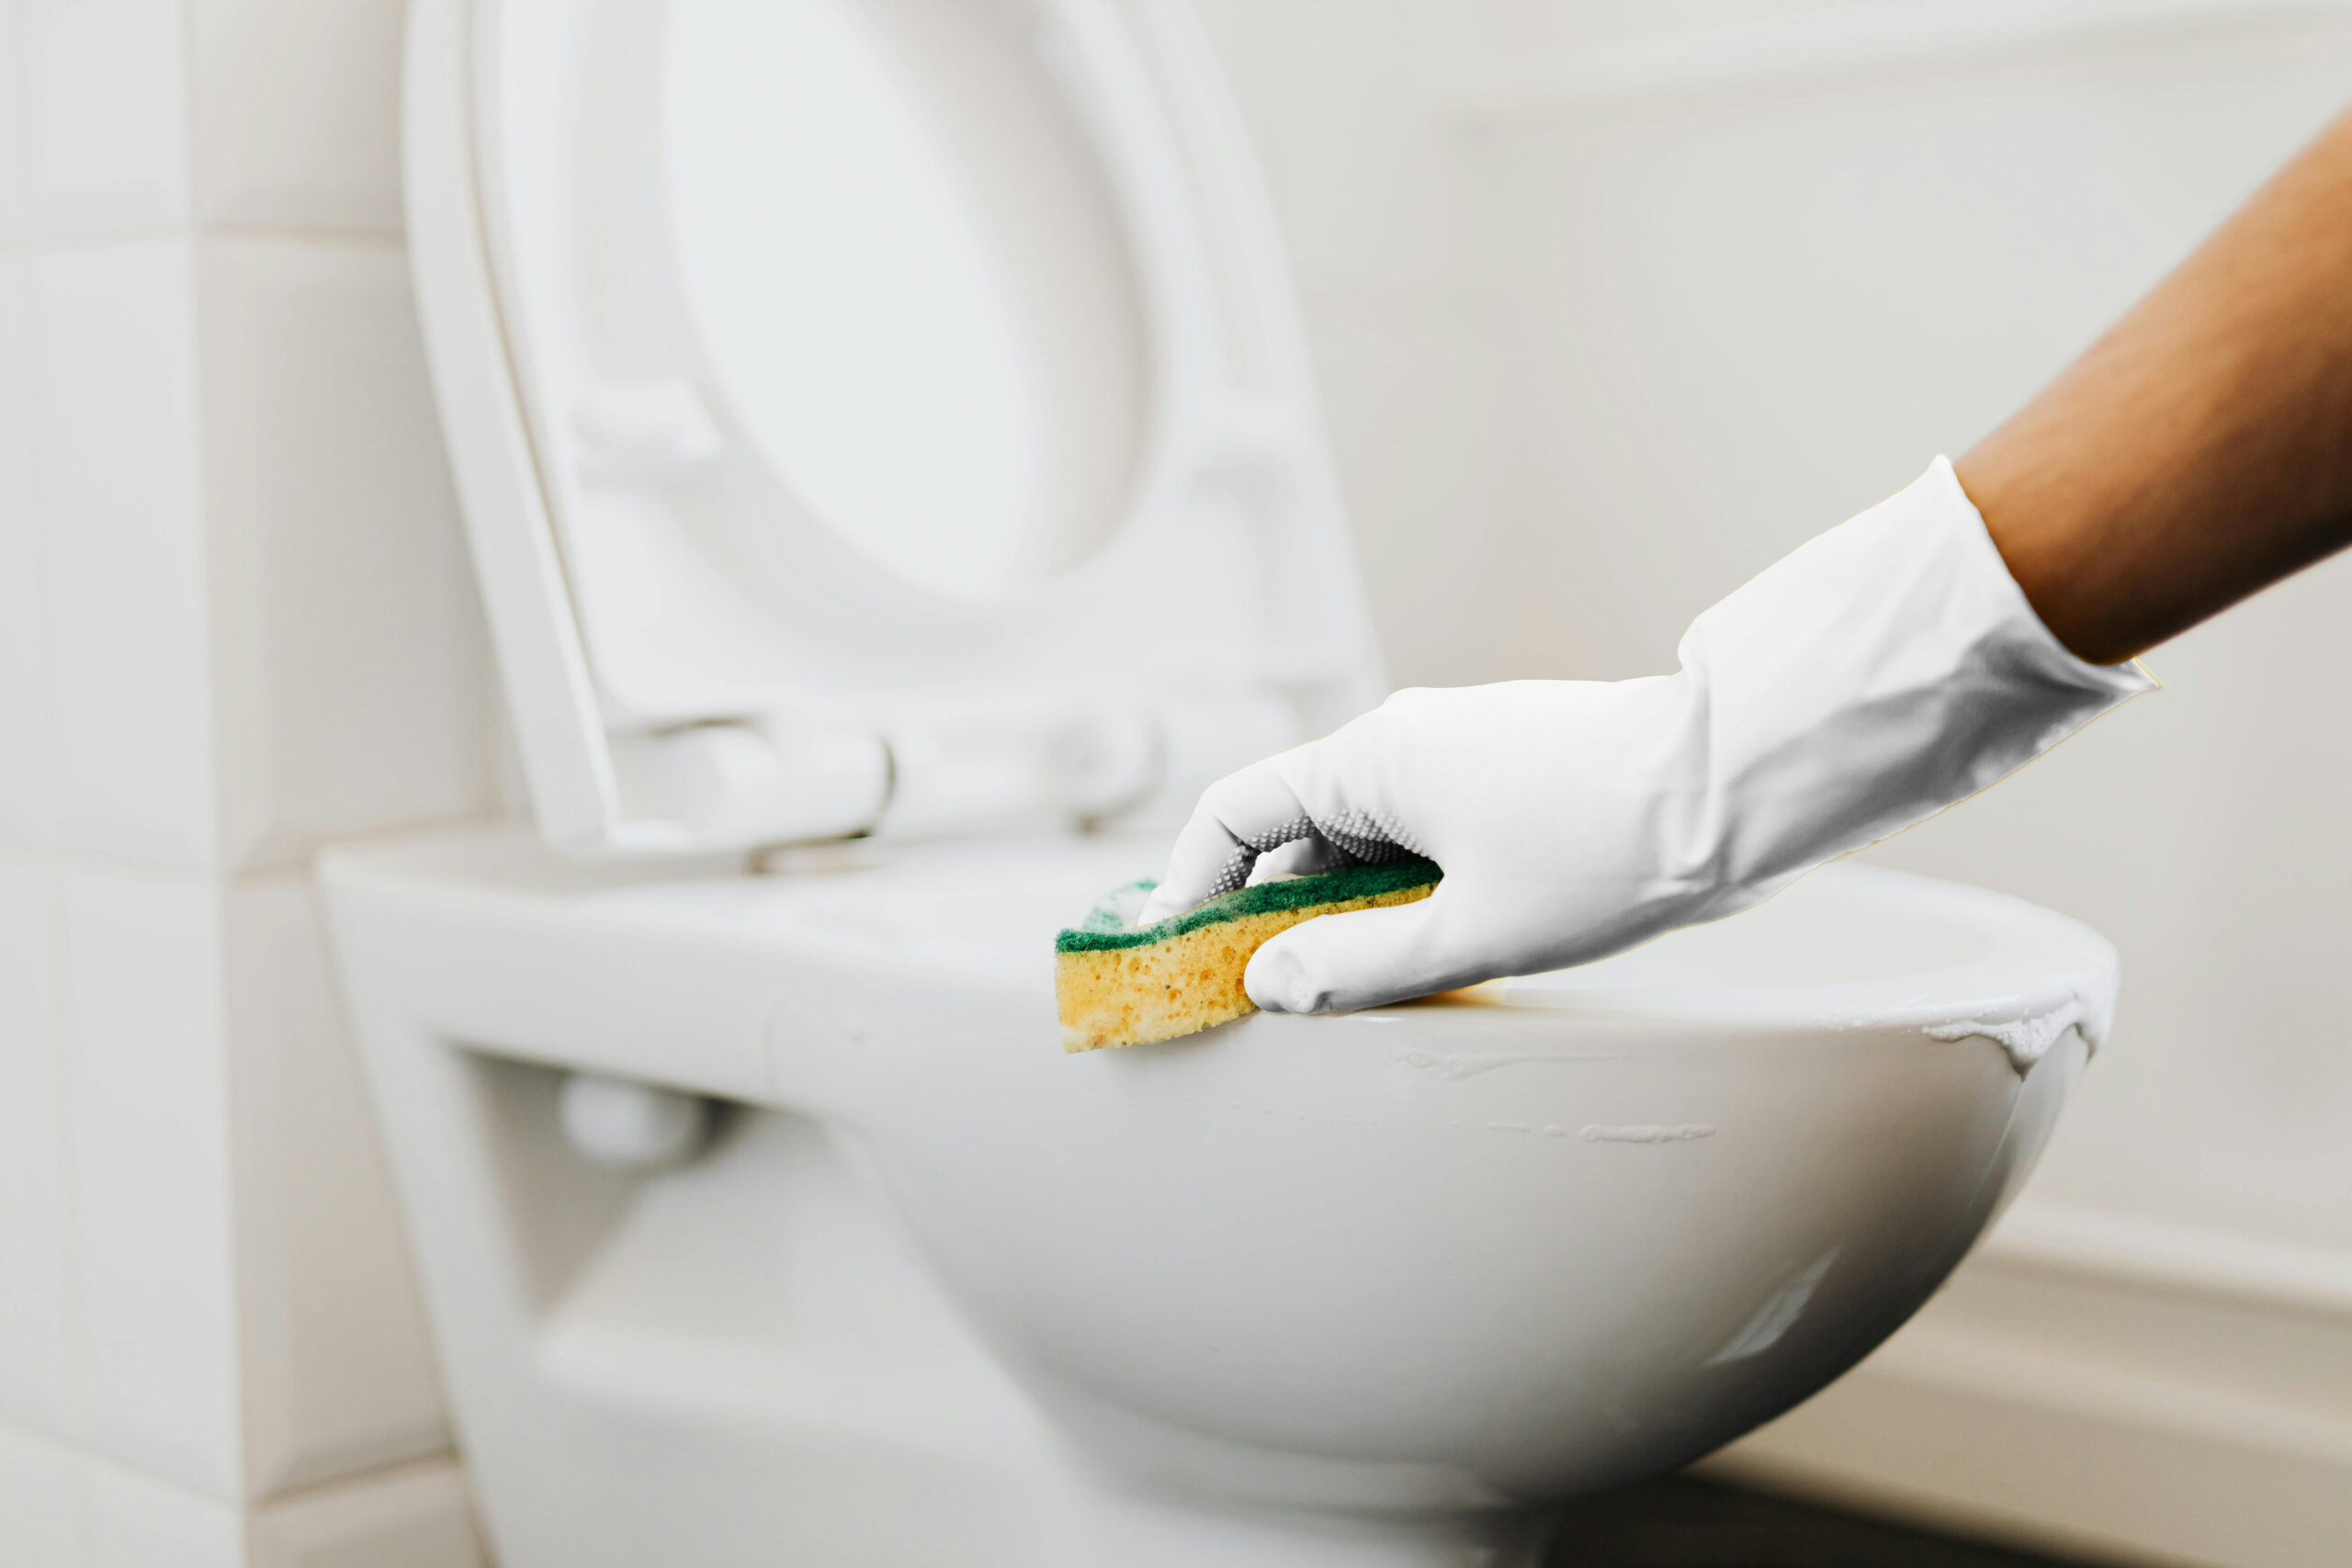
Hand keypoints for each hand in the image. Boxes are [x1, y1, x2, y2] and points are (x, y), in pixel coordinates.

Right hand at [1137, 459, 2153, 1013]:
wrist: (1739, 784)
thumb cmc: (1608, 850)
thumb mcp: (1476, 930)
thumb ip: (1361, 964)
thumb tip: (1268, 984)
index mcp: (1374, 758)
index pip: (1235, 809)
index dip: (1191, 882)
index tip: (1176, 951)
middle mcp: (1404, 741)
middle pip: (1297, 830)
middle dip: (1272, 912)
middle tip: (1267, 1000)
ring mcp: (1458, 751)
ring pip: (1365, 839)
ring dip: (1347, 910)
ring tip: (1357, 992)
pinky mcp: (1505, 772)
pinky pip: (1421, 834)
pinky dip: (1403, 891)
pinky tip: (1432, 952)